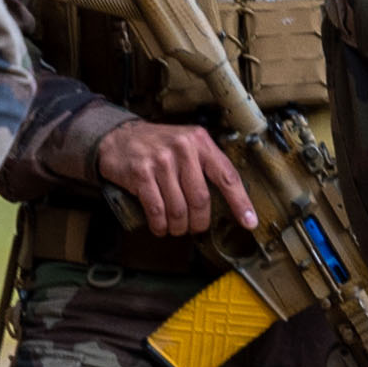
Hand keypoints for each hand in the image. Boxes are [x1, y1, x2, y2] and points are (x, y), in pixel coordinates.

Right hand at [95, 120, 257, 236]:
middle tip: (195, 227)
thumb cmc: (157, 146)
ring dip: (178, 226)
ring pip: (179, 208)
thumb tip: (228, 201)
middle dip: (199, 222)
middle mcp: (183, 148)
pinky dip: (160, 225)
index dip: (240, 202)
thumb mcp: (186, 145)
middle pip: (201, 199)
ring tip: (176, 228)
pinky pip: (157, 210)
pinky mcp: (141, 173)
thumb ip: (205, 165)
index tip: (249, 222)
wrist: (118, 137)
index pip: (227, 175)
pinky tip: (160, 227)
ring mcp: (161, 160)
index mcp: (200, 141)